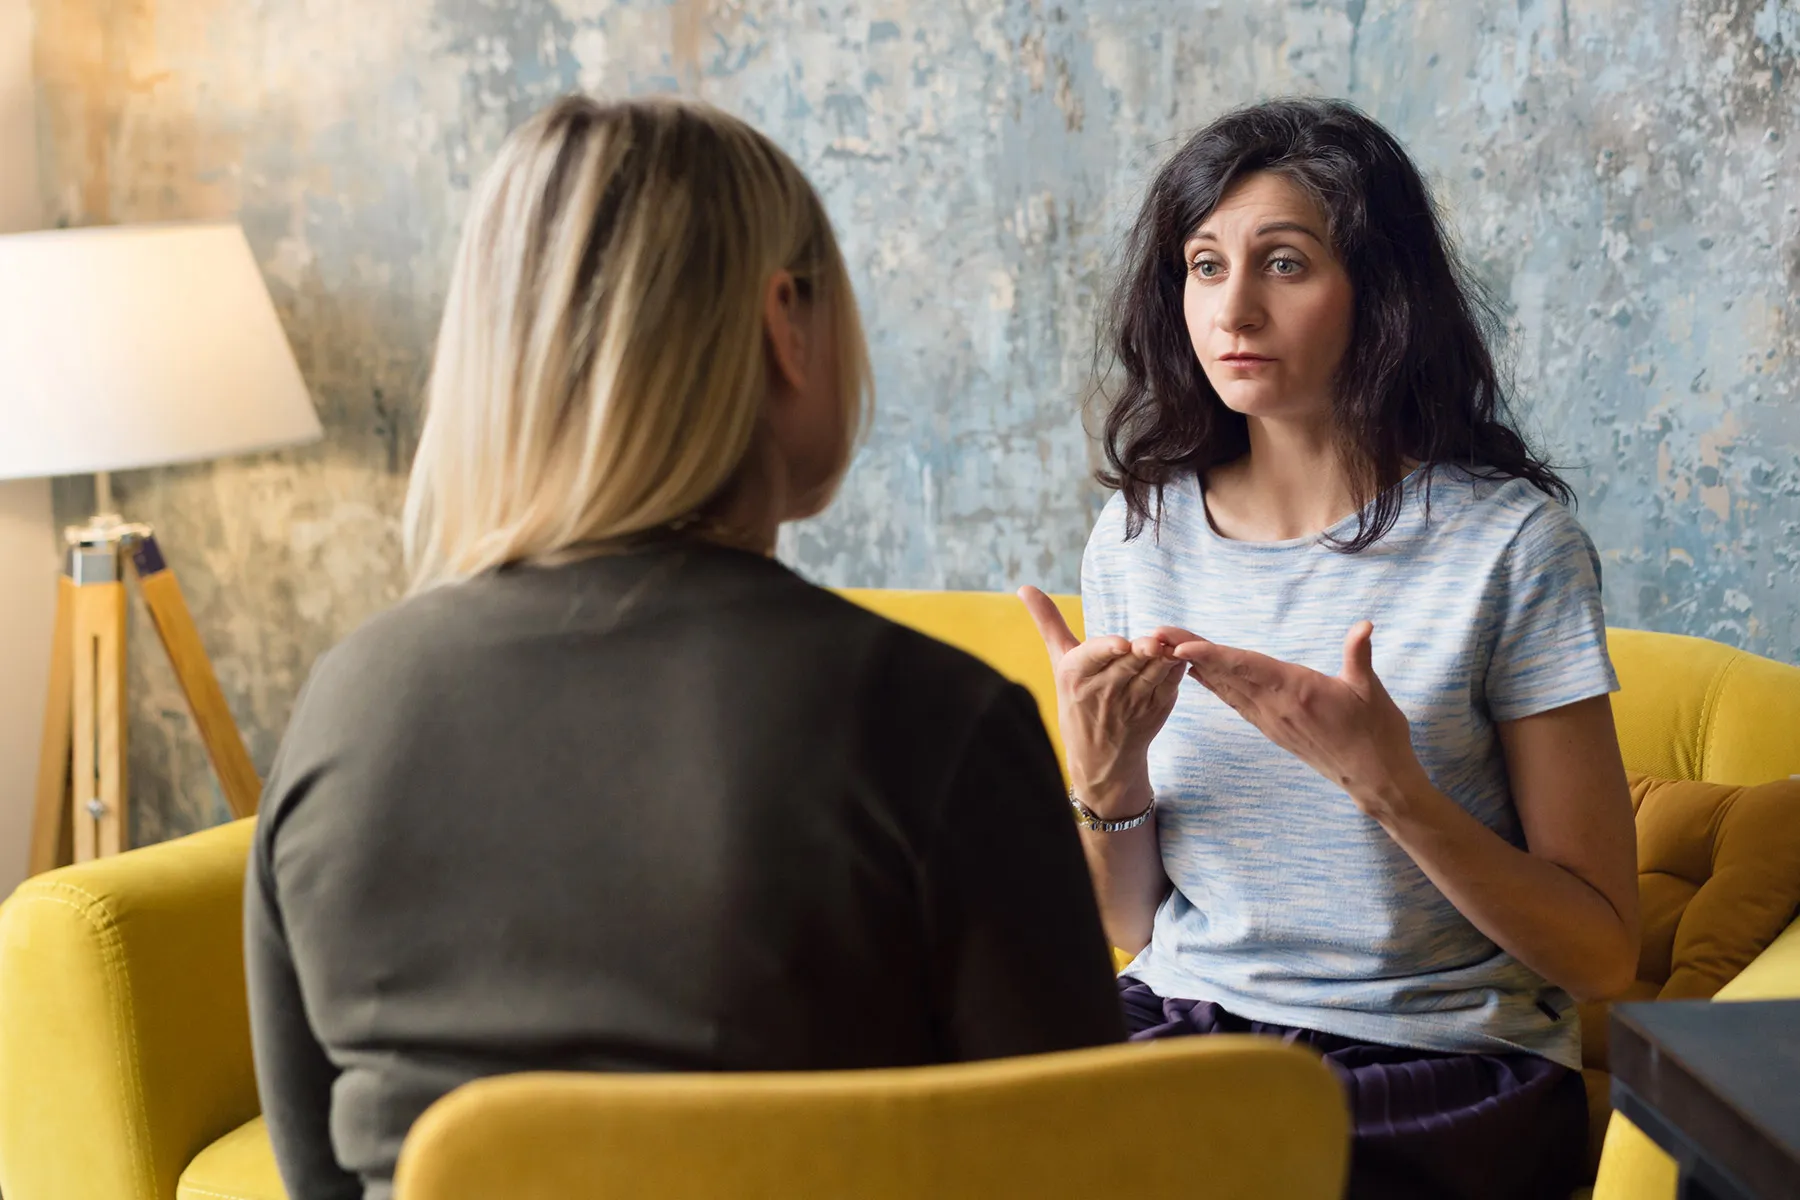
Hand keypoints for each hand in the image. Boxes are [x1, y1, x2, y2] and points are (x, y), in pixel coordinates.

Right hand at [1017, 586, 1186, 815]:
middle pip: (1128, 662)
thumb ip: (1048, 622)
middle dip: (1143, 651)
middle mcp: (1102, 692)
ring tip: (1170, 644)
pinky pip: (1170, 684)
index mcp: (1075, 676)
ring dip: (1164, 658)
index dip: (1108, 650)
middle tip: (1155, 642)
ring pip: (1152, 673)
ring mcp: (1131, 704)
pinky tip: (1178, 655)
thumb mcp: (1059, 662)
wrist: (1099, 756)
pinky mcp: (1155, 711)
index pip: (1093, 657)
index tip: (1120, 644)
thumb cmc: (1076, 700)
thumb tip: (1024, 587)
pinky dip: (1176, 669)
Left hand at [1170, 621, 1427, 814]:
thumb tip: (1364, 625)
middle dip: (1187, 652)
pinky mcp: (1272, 728)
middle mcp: (1274, 707)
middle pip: (1223, 674)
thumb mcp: (1371, 691)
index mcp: (1296, 691)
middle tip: (1154, 634)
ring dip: (1193, 665)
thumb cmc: (1377, 733)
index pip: (1246, 668)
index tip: (1181, 646)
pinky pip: (1234, 701)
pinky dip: (1212, 683)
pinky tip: (1194, 671)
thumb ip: (1360, 656)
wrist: (1374, 780)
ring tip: (1163, 647)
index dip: (1212, 655)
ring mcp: (1270, 719)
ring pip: (1224, 687)